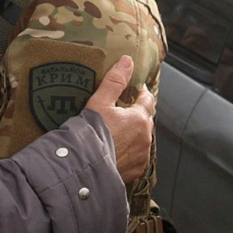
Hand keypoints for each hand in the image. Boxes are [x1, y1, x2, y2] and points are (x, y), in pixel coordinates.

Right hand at [84, 56, 155, 183]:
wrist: (85, 167)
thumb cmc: (91, 133)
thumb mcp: (99, 102)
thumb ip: (114, 81)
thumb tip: (127, 61)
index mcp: (139, 119)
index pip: (147, 100)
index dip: (142, 93)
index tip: (137, 90)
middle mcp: (145, 138)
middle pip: (145, 121)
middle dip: (137, 115)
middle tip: (122, 112)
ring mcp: (141, 157)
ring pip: (141, 141)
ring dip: (133, 136)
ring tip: (117, 134)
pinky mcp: (134, 172)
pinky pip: (135, 158)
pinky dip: (128, 153)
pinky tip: (115, 152)